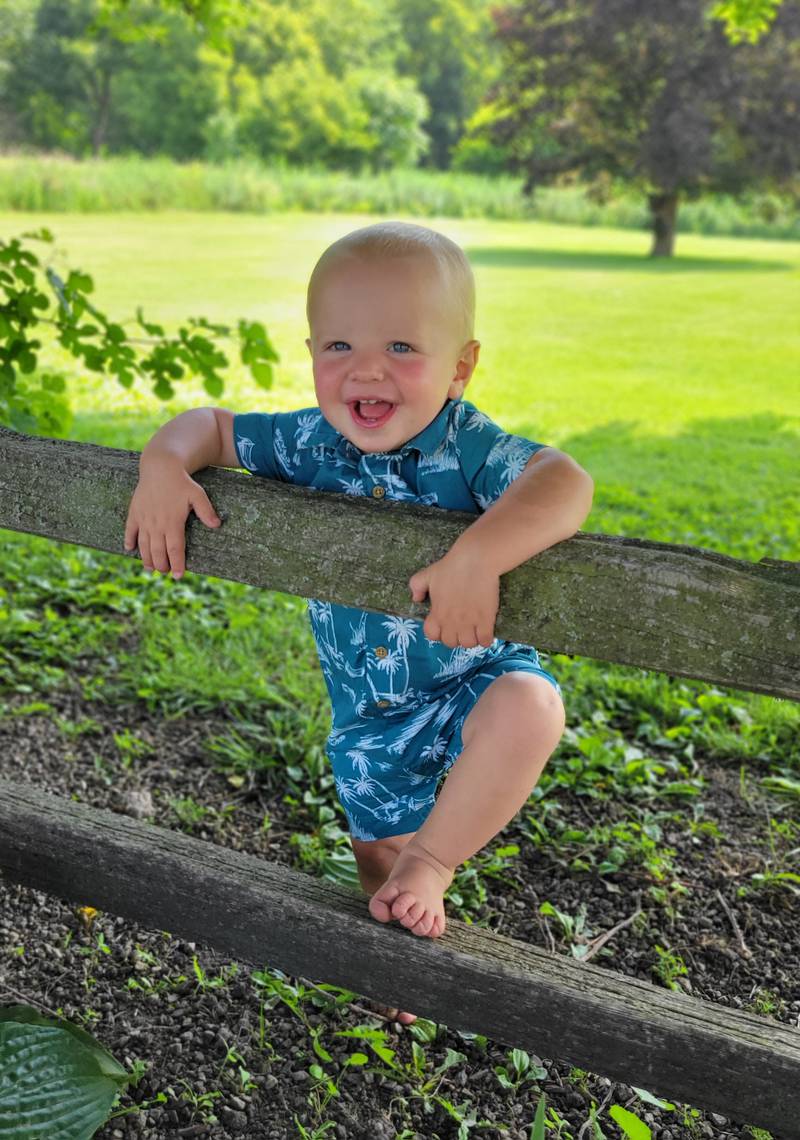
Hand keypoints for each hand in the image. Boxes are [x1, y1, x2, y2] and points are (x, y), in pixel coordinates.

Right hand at [123, 457, 219, 578]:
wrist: (160, 466)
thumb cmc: (181, 481)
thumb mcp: (198, 495)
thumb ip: (206, 511)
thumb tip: (216, 525)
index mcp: (173, 522)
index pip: (175, 549)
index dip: (177, 564)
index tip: (179, 575)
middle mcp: (157, 524)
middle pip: (158, 551)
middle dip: (162, 565)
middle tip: (166, 573)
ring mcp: (144, 519)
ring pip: (144, 544)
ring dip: (146, 558)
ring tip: (150, 569)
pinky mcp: (134, 512)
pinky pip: (129, 530)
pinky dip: (129, 540)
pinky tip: (130, 549)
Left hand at [409, 548, 498, 648]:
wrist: (476, 560)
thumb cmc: (451, 566)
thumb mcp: (427, 574)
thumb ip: (416, 587)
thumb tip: (416, 599)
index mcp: (437, 613)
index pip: (432, 635)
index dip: (438, 633)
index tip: (444, 626)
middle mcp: (451, 622)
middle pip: (451, 643)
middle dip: (455, 637)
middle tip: (461, 627)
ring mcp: (469, 623)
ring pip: (469, 644)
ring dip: (471, 639)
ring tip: (475, 629)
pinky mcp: (486, 620)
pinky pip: (485, 641)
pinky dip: (485, 639)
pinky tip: (486, 630)